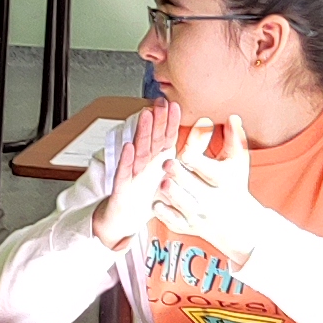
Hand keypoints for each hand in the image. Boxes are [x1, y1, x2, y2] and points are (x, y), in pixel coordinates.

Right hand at [93, 95, 182, 249]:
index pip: (165, 138)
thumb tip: (200, 154)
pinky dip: (126, 159)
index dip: (170, 122)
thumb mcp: (169, 182)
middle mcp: (145, 164)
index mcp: (157, 161)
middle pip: (152, 138)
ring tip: (146, 114)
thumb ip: (182, 167)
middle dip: (156, 120)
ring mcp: (132, 174)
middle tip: (160, 101)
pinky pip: (124, 172)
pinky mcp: (122, 187)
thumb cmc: (145, 198)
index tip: (175, 105)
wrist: (124, 220)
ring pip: (138, 150)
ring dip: (142, 132)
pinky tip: (129, 146)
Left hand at [155, 115, 257, 266]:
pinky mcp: (187, 227)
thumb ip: (234, 138)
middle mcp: (211, 199)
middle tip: (167, 164)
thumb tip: (231, 117)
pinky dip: (163, 211)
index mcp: (223, 181)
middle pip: (192, 186)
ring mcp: (198, 215)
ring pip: (180, 204)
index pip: (208, 170)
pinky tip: (158, 201)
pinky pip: (171, 220)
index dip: (196, 161)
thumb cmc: (234, 185)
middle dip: (178, 174)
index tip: (186, 153)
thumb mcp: (237, 162)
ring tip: (163, 183)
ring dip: (170, 192)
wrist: (238, 223)